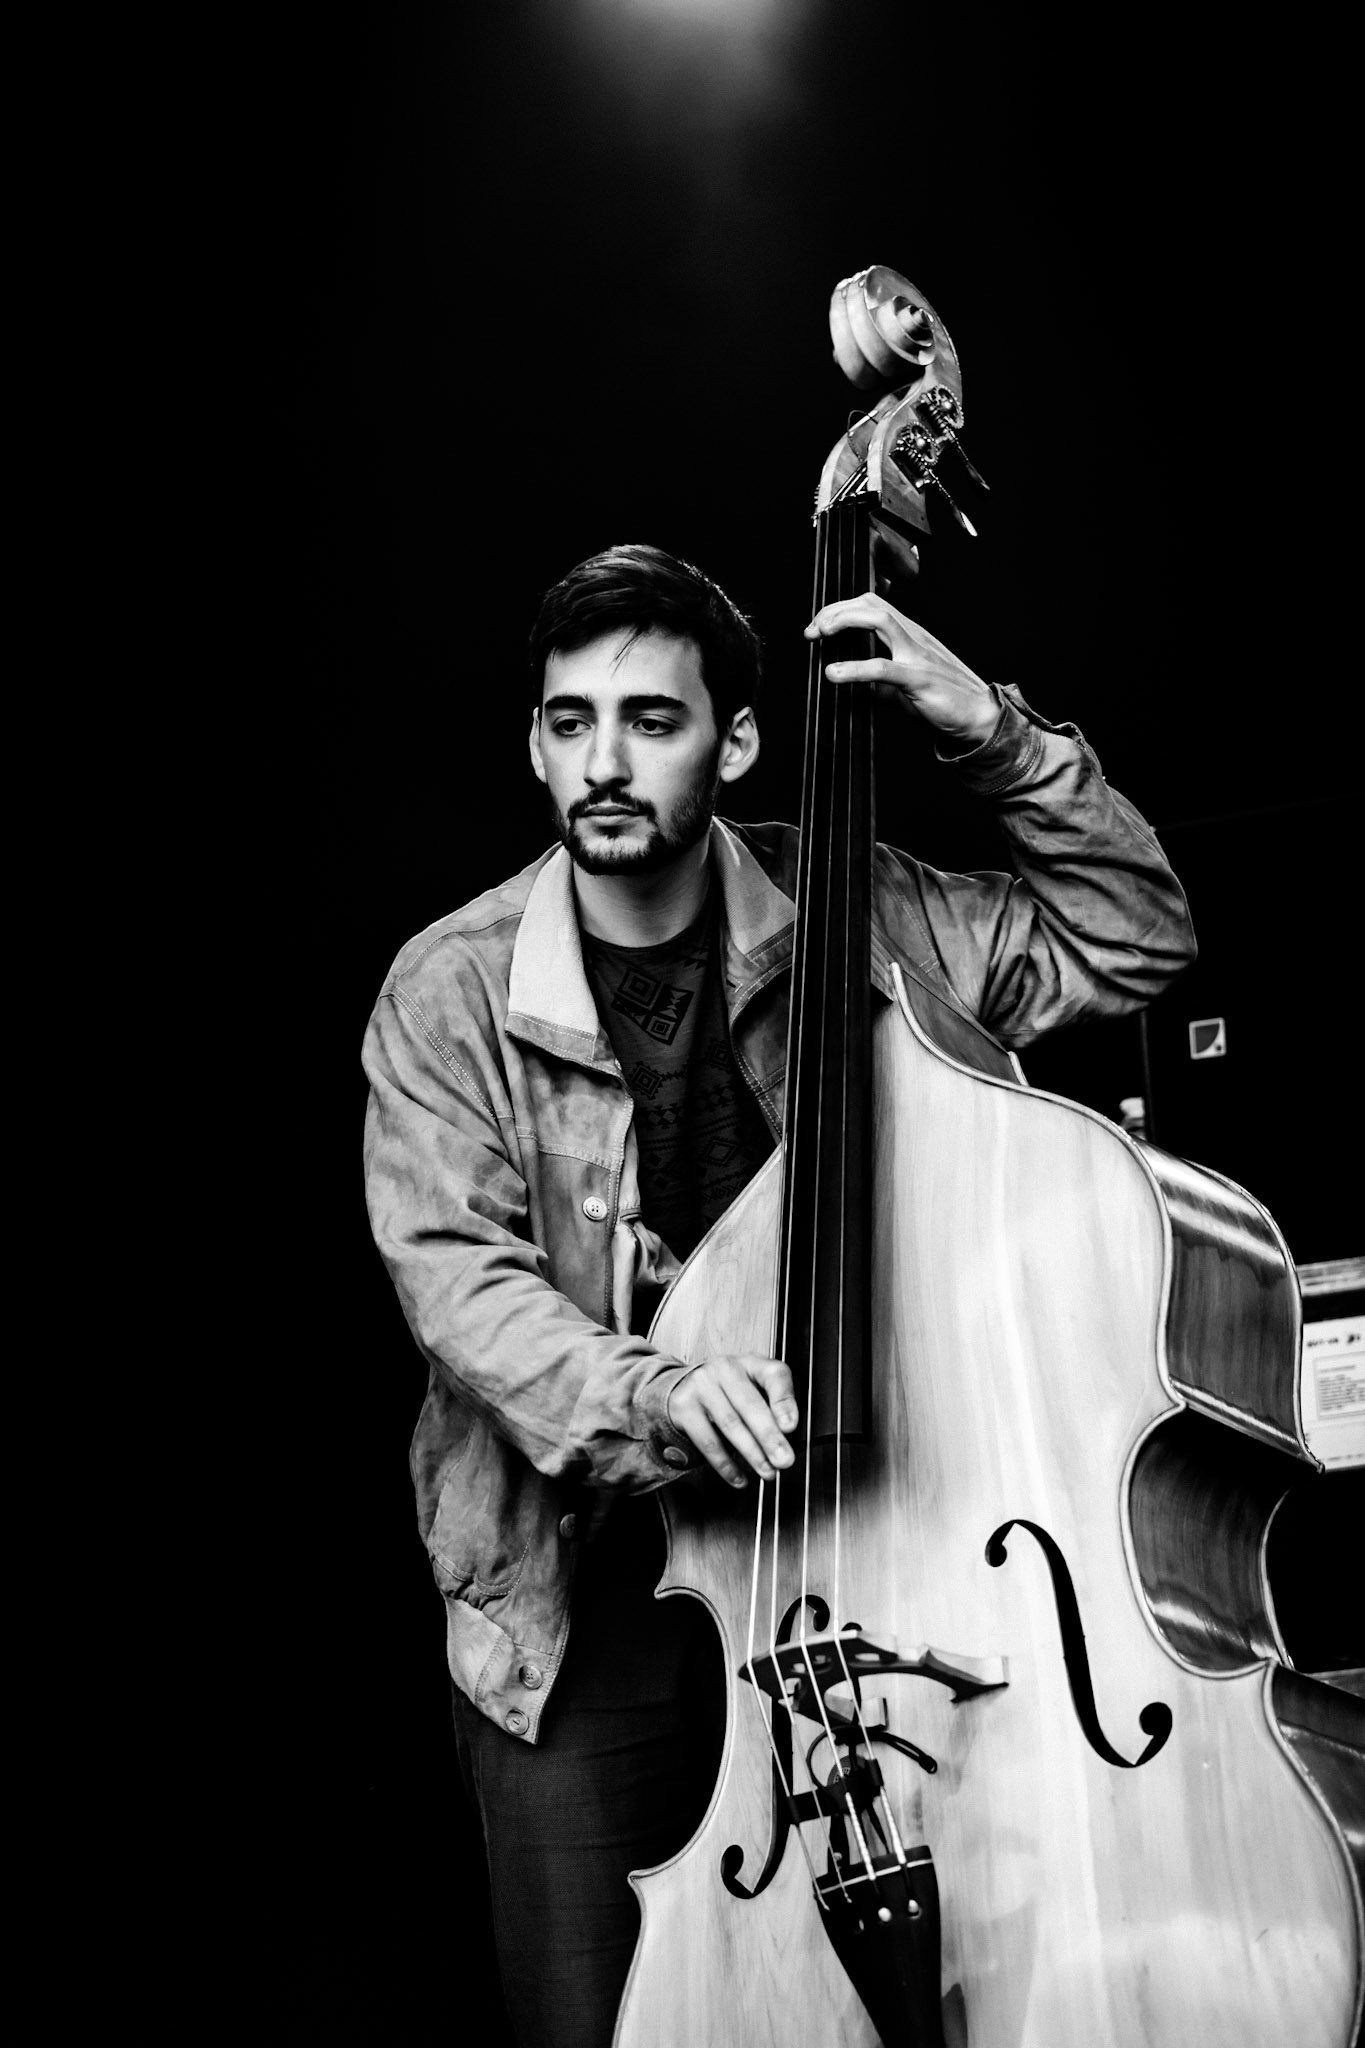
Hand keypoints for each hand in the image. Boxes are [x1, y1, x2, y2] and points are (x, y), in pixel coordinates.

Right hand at [666, 1355, 799, 1487]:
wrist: (684, 1387)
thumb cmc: (729, 1392)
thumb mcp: (753, 1389)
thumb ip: (772, 1408)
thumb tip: (787, 1441)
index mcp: (751, 1363)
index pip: (774, 1374)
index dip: (784, 1401)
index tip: (791, 1426)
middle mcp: (726, 1369)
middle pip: (750, 1404)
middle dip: (770, 1437)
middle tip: (784, 1460)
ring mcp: (702, 1385)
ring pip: (730, 1424)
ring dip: (752, 1453)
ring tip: (767, 1472)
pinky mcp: (684, 1406)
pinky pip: (708, 1440)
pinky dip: (725, 1464)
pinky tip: (739, 1477)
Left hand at [804, 593, 998, 745]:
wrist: (980, 716)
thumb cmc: (945, 699)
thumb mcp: (905, 686)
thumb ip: (882, 680)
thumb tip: (859, 684)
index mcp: (909, 635)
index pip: (872, 605)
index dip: (841, 609)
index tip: (818, 627)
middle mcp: (913, 636)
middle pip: (871, 603)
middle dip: (835, 610)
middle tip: (813, 630)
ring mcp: (917, 655)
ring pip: (879, 620)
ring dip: (844, 621)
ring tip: (821, 634)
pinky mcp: (919, 678)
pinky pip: (883, 667)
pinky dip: (855, 669)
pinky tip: (834, 674)